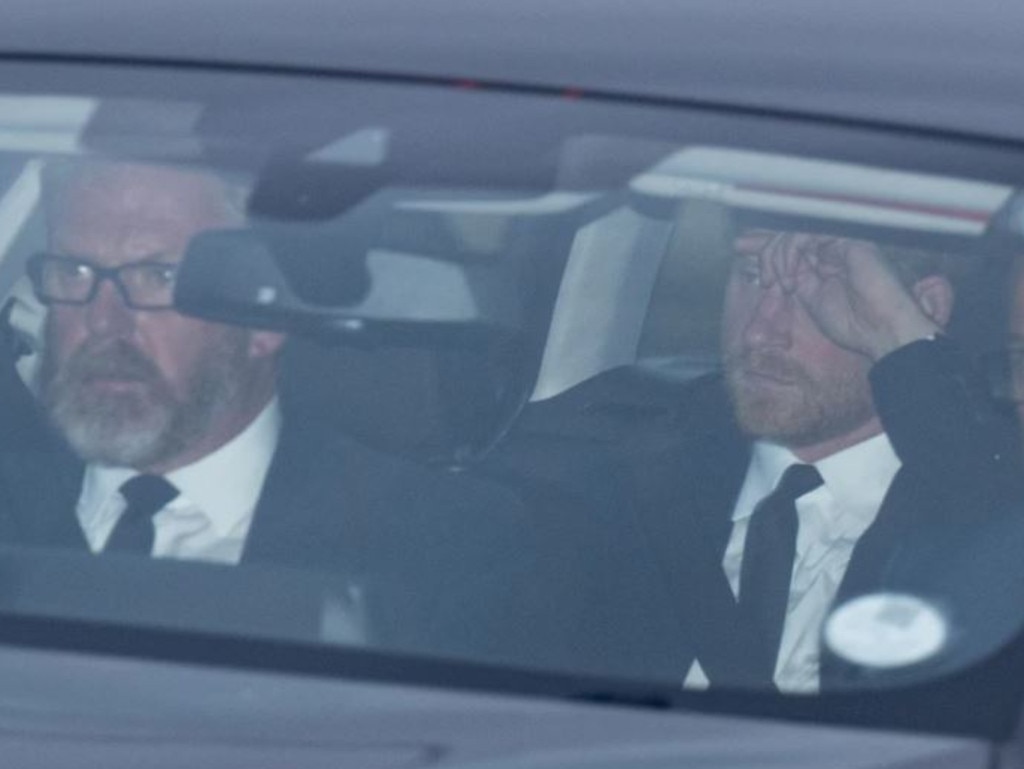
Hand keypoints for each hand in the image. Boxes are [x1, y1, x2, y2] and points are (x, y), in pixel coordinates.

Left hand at [735, 230, 942, 359]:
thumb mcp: (810, 298)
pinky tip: (791, 276)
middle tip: (763, 275)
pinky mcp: (849, 242)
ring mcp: (841, 243)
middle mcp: (832, 248)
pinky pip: (809, 234)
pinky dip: (792, 252)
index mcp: (824, 260)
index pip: (789, 241)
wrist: (880, 332)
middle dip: (764, 247)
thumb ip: (792, 279)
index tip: (741, 248)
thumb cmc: (852, 323)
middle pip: (789, 232)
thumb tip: (767, 267)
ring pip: (796, 231)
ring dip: (778, 256)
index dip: (763, 242)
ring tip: (779, 282)